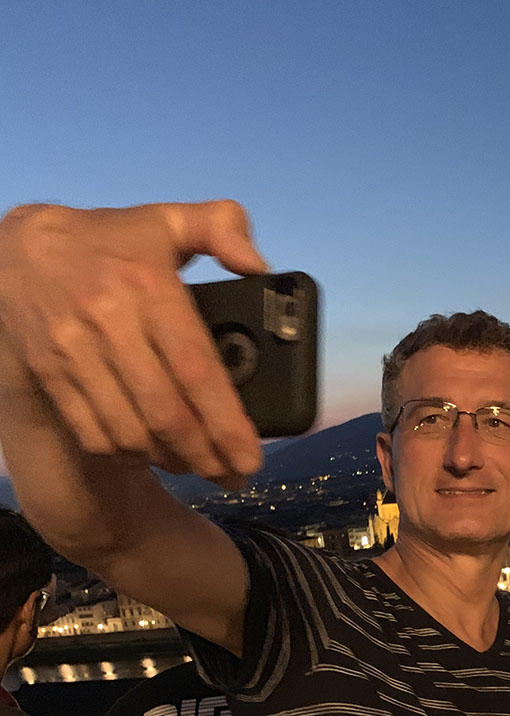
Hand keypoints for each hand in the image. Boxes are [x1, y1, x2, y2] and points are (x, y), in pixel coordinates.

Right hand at [0, 200, 269, 485]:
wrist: (19, 250)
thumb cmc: (110, 242)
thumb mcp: (168, 218)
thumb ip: (223, 226)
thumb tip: (258, 265)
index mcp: (148, 286)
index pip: (195, 368)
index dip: (227, 422)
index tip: (250, 456)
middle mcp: (109, 321)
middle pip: (166, 413)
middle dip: (205, 456)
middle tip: (232, 475)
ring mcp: (74, 351)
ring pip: (130, 432)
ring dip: (170, 461)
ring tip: (197, 465)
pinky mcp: (52, 374)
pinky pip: (94, 434)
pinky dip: (128, 455)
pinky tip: (152, 454)